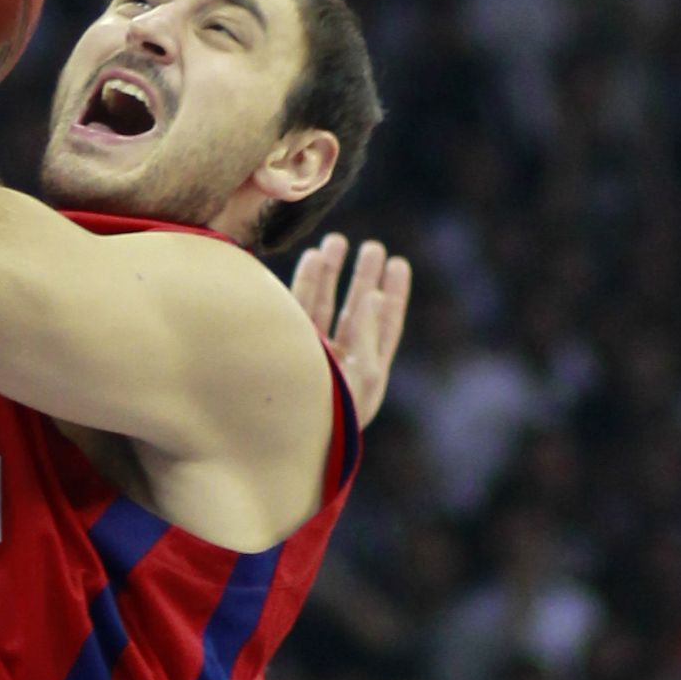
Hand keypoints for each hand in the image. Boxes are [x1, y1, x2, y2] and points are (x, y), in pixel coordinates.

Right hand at [290, 234, 412, 428]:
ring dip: (331, 272)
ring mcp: (308, 350)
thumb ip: (368, 334)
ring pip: (324, 304)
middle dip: (363, 277)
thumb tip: (372, 294)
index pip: (386, 326)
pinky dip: (305, 281)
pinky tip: (312, 258)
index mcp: (365, 371)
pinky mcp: (282, 344)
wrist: (281, 437)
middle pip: (355, 310)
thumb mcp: (363, 376)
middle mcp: (338, 358)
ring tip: (337, 241)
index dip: (394, 295)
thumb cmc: (329, 415)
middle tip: (373, 247)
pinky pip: (296, 307)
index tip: (399, 264)